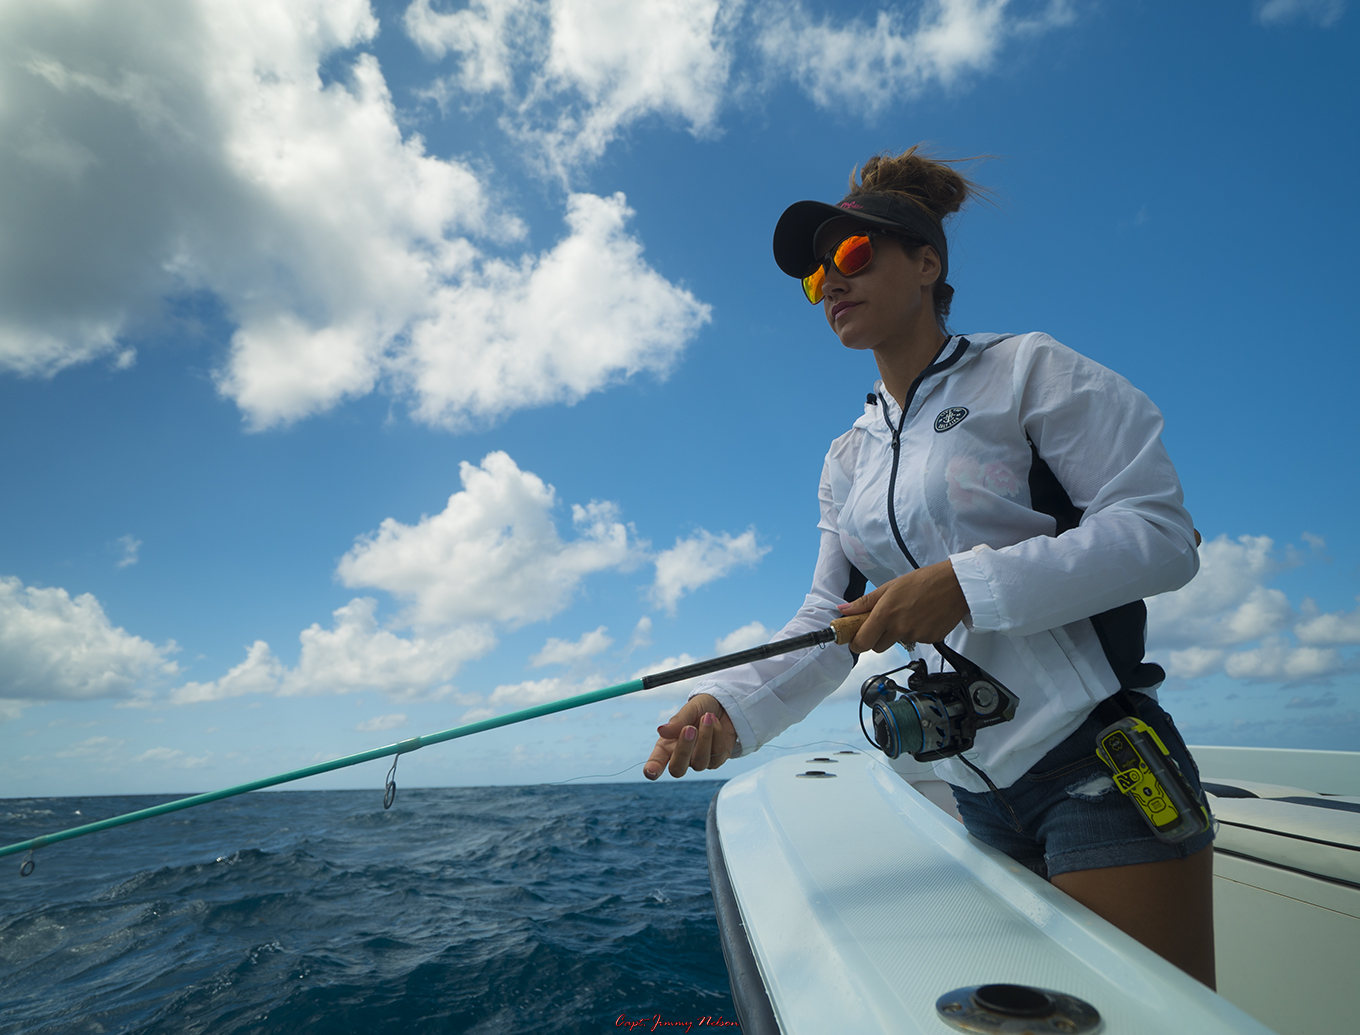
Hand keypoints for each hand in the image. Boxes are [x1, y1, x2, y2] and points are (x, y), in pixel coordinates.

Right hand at [643, 694, 736, 779]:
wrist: (725, 704)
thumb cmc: (701, 708)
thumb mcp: (689, 709)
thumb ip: (677, 721)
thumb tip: (661, 731)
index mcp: (668, 745)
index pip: (657, 761)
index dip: (653, 768)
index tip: (650, 771)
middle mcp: (683, 757)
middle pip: (678, 769)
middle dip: (683, 750)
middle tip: (690, 728)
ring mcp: (700, 760)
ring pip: (700, 763)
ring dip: (704, 738)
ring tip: (707, 717)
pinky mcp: (718, 760)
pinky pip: (718, 755)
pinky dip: (717, 735)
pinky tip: (716, 722)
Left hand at [836, 559, 969, 653]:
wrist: (955, 585)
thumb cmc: (923, 581)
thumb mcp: (890, 587)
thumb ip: (865, 602)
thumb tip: (845, 610)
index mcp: (885, 614)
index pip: (862, 642)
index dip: (856, 643)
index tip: (855, 639)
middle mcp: (900, 628)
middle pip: (878, 647)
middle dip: (877, 638)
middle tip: (885, 621)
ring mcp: (916, 636)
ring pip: (898, 643)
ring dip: (898, 634)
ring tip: (909, 613)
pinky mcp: (930, 640)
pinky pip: (916, 641)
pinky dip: (916, 633)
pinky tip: (923, 617)